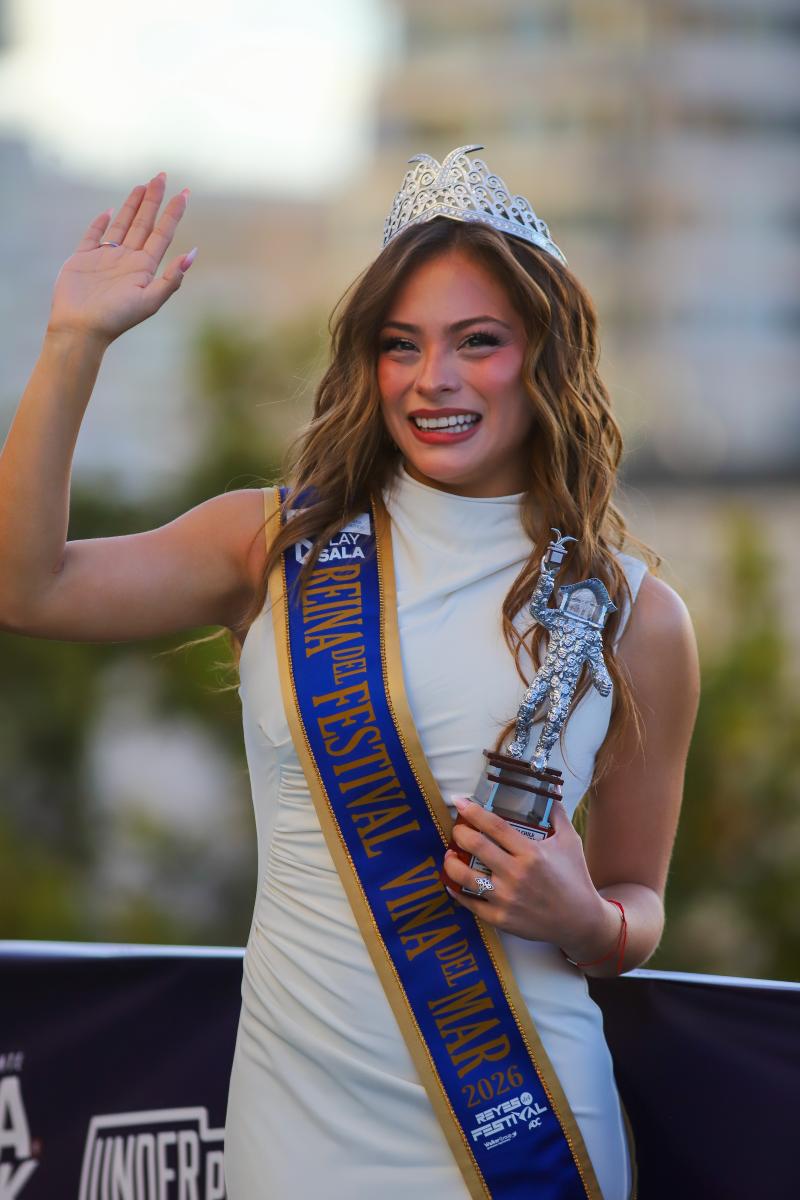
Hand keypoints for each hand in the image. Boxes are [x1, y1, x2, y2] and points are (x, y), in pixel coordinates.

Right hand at [46, 172, 194, 347]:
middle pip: (144, 223)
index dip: (174, 213)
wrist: (81, 329)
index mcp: (144, 268)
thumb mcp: (149, 300)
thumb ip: (171, 279)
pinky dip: (101, 224)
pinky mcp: (83, 259)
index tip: (185, 192)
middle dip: (154, 200)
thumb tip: (192, 254)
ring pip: (122, 225)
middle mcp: (128, 260)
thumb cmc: (116, 318)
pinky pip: (94, 237)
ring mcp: (106, 259)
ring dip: (133, 206)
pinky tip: (109, 212)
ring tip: (142, 186)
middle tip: (161, 175)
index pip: (162, 233)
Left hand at [442, 796, 610, 955]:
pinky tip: (452, 882)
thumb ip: (557, 816)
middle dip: (459, 833)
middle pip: (476, 846)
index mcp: (531, 853)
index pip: (495, 826)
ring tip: (449, 855)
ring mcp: (507, 898)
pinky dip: (456, 891)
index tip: (459, 802)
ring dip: (451, 863)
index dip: (473, 812)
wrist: (581, 920)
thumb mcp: (570, 842)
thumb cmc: (575, 877)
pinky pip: (470, 903)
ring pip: (466, 876)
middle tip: (456, 828)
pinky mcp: (501, 918)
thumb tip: (550, 792)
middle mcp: (516, 874)